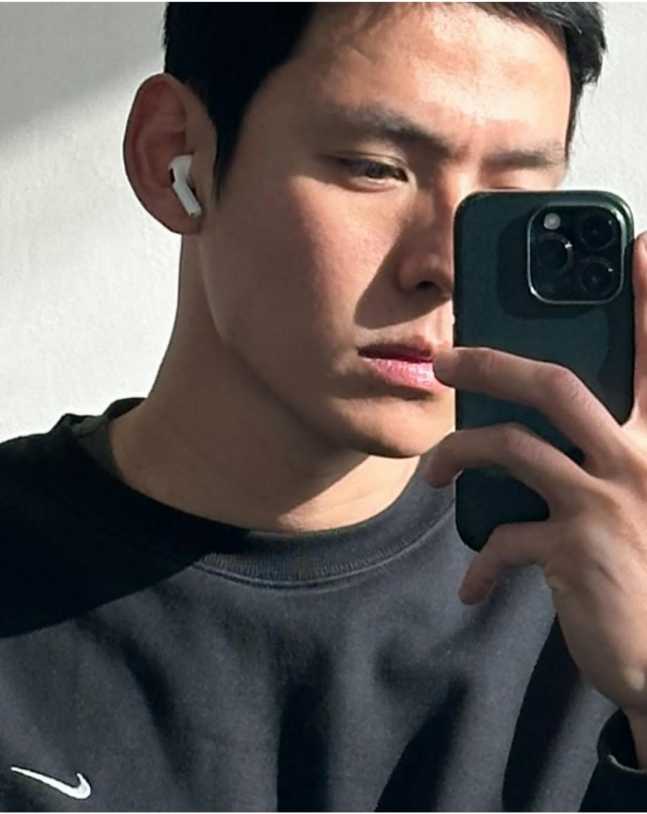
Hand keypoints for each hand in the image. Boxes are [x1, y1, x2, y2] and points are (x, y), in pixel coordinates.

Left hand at [426, 231, 646, 718]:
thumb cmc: (641, 565)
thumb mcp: (634, 499)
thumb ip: (600, 454)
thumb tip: (530, 427)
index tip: (640, 247)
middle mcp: (637, 461)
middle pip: (558, 386)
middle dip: (493, 363)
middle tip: (445, 358)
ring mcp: (605, 504)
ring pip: (512, 448)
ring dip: (457, 456)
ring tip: (432, 475)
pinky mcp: (575, 552)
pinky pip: (502, 538)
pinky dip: (478, 562)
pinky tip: (471, 587)